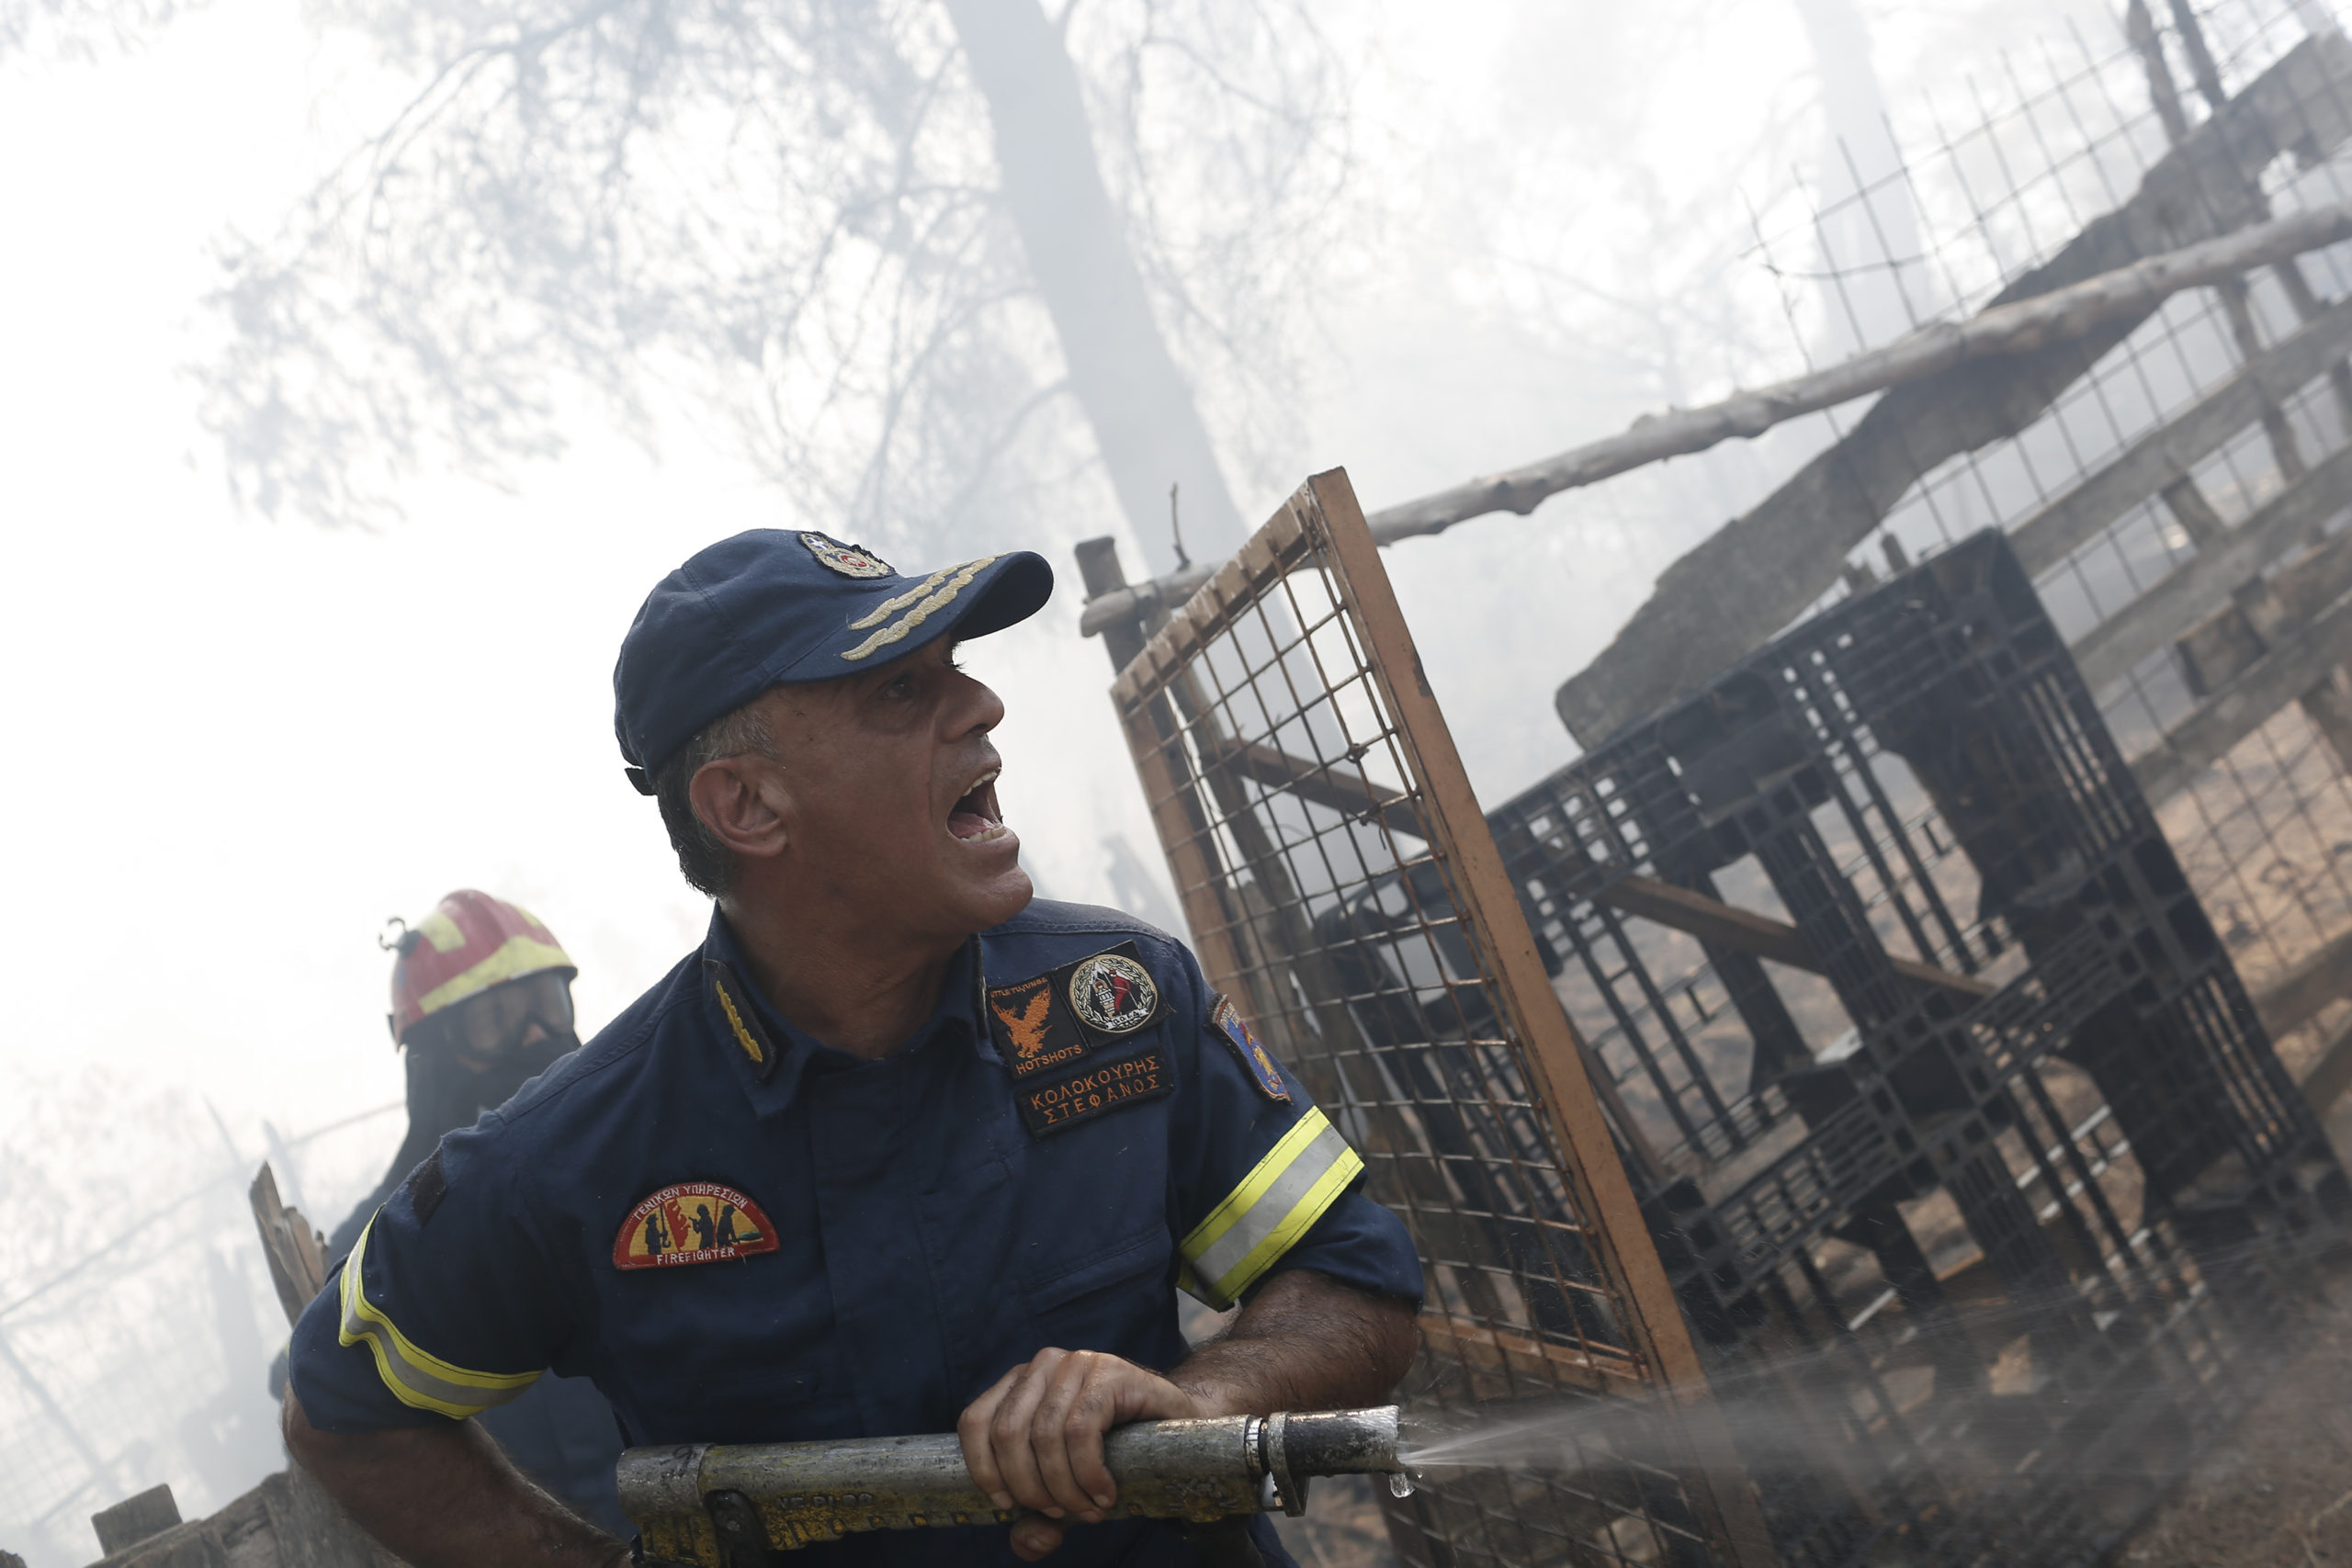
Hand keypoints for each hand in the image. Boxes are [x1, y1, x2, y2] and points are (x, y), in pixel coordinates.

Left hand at [956, 1347, 1200, 1560]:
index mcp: (1019, 1384)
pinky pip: (1082, 1431)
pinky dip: (1089, 1474)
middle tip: (1060, 1515)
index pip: (974, 1422)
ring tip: (1088, 1511)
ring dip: (1065, 1488)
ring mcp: (1076, 1363)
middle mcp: (1042, 1366)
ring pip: (1045, 1435)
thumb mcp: (1067, 1492)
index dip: (984, 1471)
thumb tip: (1030, 1541)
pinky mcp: (1110, 1372)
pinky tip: (1105, 1494)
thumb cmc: (1114, 1457)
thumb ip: (1038, 1522)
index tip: (1009, 1507)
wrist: (1178, 1426)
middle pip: (1007, 1433)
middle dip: (1030, 1488)